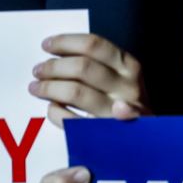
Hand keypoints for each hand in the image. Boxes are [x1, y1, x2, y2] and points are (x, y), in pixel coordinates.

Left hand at [29, 33, 149, 126]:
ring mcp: (118, 112)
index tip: (46, 45)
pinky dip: (57, 113)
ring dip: (49, 88)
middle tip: (37, 70)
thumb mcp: (119, 76)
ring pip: (76, 92)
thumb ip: (94, 61)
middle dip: (53, 67)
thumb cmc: (123, 101)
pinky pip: (73, 120)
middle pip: (82, 67)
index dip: (66, 42)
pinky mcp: (107, 135)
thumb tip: (56, 49)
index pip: (93, 45)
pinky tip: (52, 108)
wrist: (147, 140)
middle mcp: (127, 86)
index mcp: (128, 66)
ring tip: (36, 87)